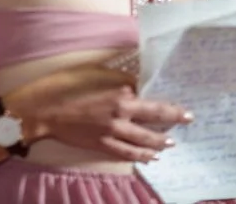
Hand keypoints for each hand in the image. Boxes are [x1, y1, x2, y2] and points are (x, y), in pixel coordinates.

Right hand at [6, 65, 191, 162]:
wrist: (48, 114)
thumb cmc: (68, 93)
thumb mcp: (92, 78)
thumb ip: (116, 84)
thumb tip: (133, 88)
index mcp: (118, 98)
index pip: (152, 105)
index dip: (171, 109)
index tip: (185, 112)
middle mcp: (120, 116)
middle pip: (154, 124)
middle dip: (172, 124)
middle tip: (187, 123)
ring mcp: (113, 133)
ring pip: (144, 142)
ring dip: (160, 143)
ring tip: (170, 144)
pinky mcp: (104, 145)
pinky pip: (128, 153)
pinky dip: (142, 156)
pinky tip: (151, 158)